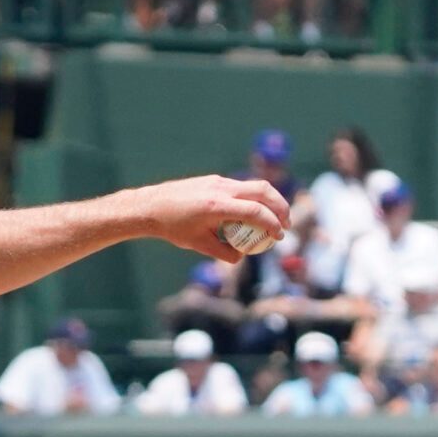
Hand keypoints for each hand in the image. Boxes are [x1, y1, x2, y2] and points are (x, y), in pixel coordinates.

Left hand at [123, 176, 292, 263]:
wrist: (151, 206)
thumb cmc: (172, 227)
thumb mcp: (198, 244)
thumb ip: (222, 252)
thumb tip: (241, 256)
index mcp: (216, 206)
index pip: (255, 211)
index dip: (271, 224)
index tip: (279, 236)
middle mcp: (221, 189)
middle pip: (263, 191)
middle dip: (280, 207)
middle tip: (286, 224)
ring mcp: (218, 181)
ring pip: (254, 186)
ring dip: (269, 200)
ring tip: (275, 217)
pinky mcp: (215, 180)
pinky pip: (241, 187)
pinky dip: (253, 198)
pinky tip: (253, 213)